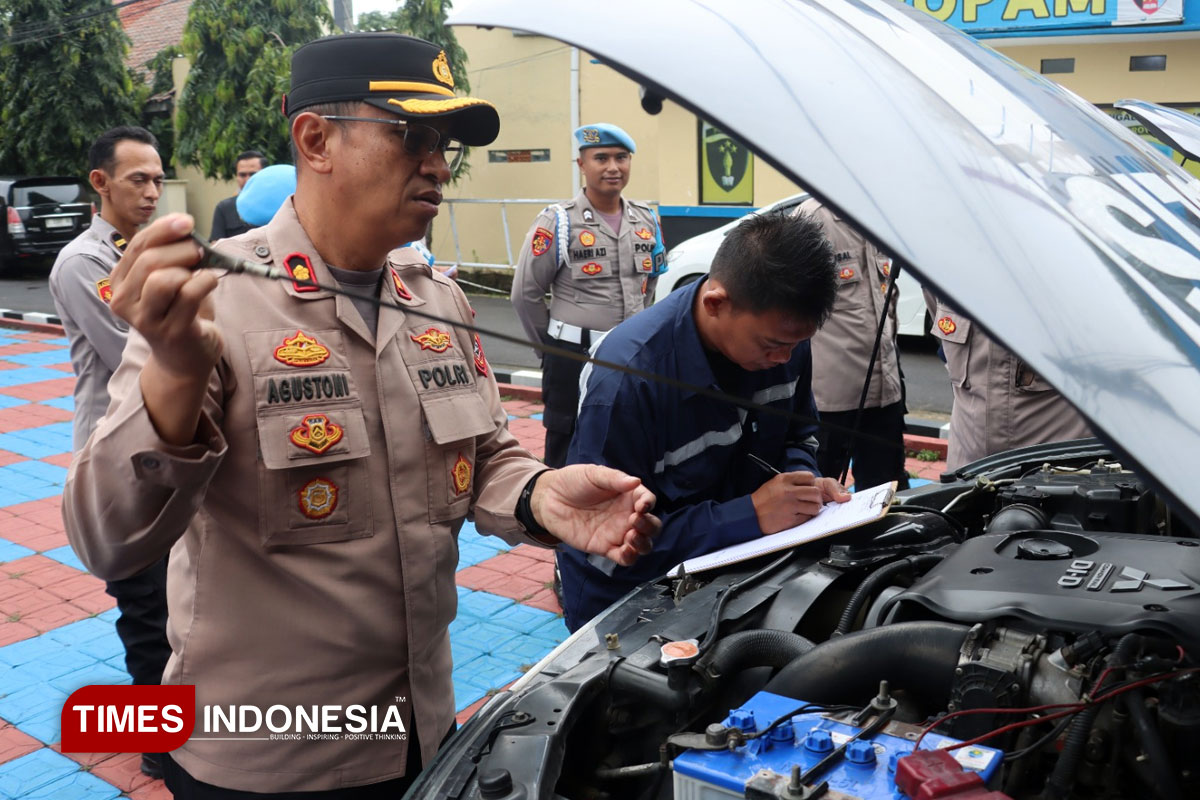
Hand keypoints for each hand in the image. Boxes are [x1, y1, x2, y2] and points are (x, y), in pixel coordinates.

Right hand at [109, 214, 222, 381]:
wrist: (184, 358)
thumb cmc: (178, 313)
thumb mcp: (167, 281)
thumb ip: (169, 256)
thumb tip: (185, 227)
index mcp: (119, 283)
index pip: (136, 246)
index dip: (162, 229)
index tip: (186, 221)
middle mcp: (124, 302)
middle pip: (148, 261)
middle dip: (180, 249)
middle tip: (200, 250)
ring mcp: (146, 320)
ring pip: (163, 280)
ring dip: (189, 269)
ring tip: (201, 271)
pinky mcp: (172, 332)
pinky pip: (189, 295)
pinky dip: (205, 281)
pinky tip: (210, 282)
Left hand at [530, 464, 659, 565]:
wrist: (548, 499)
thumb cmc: (572, 482)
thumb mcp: (593, 474)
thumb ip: (614, 478)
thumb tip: (635, 481)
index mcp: (628, 495)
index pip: (648, 501)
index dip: (648, 503)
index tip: (642, 505)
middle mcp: (627, 515)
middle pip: (651, 526)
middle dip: (650, 526)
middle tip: (635, 521)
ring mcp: (617, 533)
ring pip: (642, 544)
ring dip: (643, 543)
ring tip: (631, 536)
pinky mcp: (605, 547)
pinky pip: (624, 558)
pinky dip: (630, 558)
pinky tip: (626, 551)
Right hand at [751, 472, 849, 533]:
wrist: (751, 515)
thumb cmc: (762, 500)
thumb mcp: (774, 483)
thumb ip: (791, 481)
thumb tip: (808, 483)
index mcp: (784, 479)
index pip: (809, 477)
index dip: (811, 483)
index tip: (809, 488)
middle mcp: (788, 491)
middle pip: (815, 492)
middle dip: (817, 498)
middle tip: (813, 501)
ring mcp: (790, 506)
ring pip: (815, 506)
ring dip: (813, 509)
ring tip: (807, 509)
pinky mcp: (791, 519)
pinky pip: (807, 517)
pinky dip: (806, 517)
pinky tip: (798, 516)